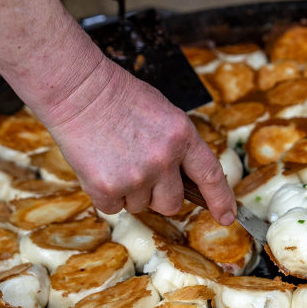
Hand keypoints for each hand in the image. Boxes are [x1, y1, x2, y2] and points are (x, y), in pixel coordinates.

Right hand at [44, 57, 235, 223]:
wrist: (79, 90)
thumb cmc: (120, 98)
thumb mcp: (165, 115)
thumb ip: (179, 147)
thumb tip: (185, 179)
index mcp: (183, 137)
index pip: (211, 176)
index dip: (221, 200)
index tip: (227, 217)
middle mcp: (164, 159)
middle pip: (172, 203)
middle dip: (159, 196)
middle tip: (141, 172)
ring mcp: (136, 175)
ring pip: (141, 206)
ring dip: (130, 192)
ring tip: (116, 159)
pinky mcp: (107, 187)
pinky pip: (113, 208)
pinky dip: (106, 195)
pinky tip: (100, 167)